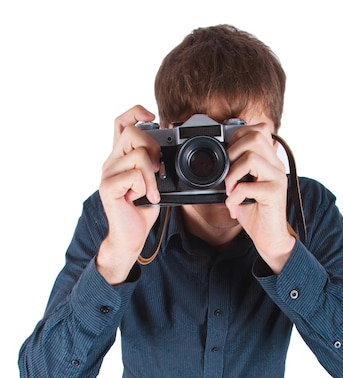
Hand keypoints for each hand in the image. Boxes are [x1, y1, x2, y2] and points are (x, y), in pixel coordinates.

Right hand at [97, 105, 161, 283]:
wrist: (132, 237)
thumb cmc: (142, 210)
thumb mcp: (155, 181)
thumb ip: (156, 163)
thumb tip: (170, 148)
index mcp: (121, 157)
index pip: (122, 122)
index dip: (136, 112)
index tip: (152, 116)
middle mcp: (111, 161)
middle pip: (134, 133)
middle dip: (153, 149)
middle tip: (157, 171)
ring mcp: (107, 173)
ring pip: (138, 155)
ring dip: (152, 176)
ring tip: (150, 192)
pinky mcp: (108, 187)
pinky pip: (134, 175)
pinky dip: (145, 187)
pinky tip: (143, 198)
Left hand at [224, 122, 295, 273]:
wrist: (270, 239)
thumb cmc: (255, 214)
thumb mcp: (242, 187)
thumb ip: (236, 171)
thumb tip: (218, 157)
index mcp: (270, 161)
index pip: (258, 130)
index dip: (238, 137)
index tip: (228, 157)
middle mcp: (276, 166)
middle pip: (256, 137)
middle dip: (233, 153)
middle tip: (227, 175)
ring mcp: (277, 178)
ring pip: (252, 157)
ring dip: (232, 175)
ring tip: (229, 191)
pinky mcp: (275, 194)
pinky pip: (248, 186)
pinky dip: (233, 197)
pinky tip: (233, 207)